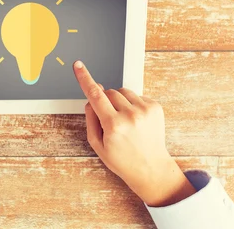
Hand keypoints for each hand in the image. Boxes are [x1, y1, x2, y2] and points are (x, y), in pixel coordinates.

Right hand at [73, 60, 195, 206]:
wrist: (151, 168)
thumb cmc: (122, 159)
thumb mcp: (97, 144)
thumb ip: (91, 119)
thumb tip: (91, 99)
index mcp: (114, 125)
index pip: (95, 95)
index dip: (85, 78)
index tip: (78, 66)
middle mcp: (131, 115)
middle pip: (109, 92)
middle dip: (105, 100)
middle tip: (109, 118)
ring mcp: (145, 110)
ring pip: (122, 91)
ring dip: (119, 101)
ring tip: (124, 121)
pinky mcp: (155, 107)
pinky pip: (136, 95)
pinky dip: (132, 104)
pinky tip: (135, 121)